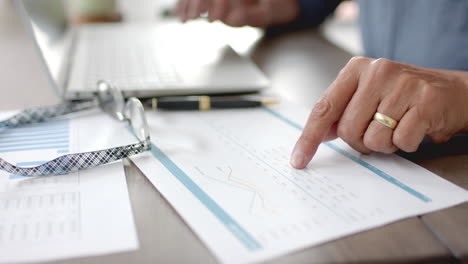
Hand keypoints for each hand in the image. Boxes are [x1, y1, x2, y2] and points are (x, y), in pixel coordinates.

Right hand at [174, 0, 299, 26]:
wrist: (280, 0)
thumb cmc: (279, 5)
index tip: (213, 19)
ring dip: (188, 2)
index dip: (216, 3)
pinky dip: (187, 2)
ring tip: (184, 18)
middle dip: (197, 1)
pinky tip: (179, 11)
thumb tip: (233, 18)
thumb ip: (255, 15)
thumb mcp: (274, 11)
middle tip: (192, 18)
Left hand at [290, 57, 467, 168]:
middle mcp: (377, 71)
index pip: (324, 108)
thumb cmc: (402, 97)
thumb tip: (317, 135)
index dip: (309, 138)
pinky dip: (406, 144)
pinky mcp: (425, 101)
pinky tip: (414, 128)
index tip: (299, 160)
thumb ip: (342, 112)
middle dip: (361, 142)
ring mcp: (402, 84)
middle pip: (348, 130)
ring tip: (398, 128)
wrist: (451, 92)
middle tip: (378, 133)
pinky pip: (401, 142)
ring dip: (384, 145)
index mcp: (356, 69)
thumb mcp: (367, 96)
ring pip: (373, 139)